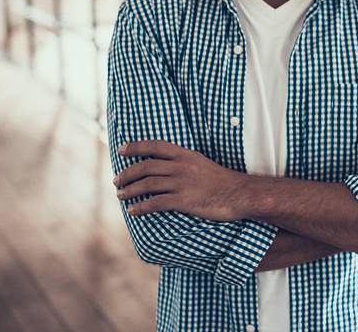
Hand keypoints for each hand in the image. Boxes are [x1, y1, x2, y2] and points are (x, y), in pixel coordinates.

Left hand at [114, 140, 244, 219]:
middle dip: (127, 173)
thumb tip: (166, 169)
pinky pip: (155, 203)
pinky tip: (133, 210)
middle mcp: (181, 166)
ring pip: (147, 184)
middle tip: (117, 181)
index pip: (155, 146)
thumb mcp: (202, 164)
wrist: (239, 194)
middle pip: (145, 166)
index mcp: (186, 155)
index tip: (121, 150)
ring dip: (130, 190)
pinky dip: (141, 207)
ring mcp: (182, 183)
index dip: (135, 146)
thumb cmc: (223, 181)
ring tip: (121, 195)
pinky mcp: (184, 201)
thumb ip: (184, 164)